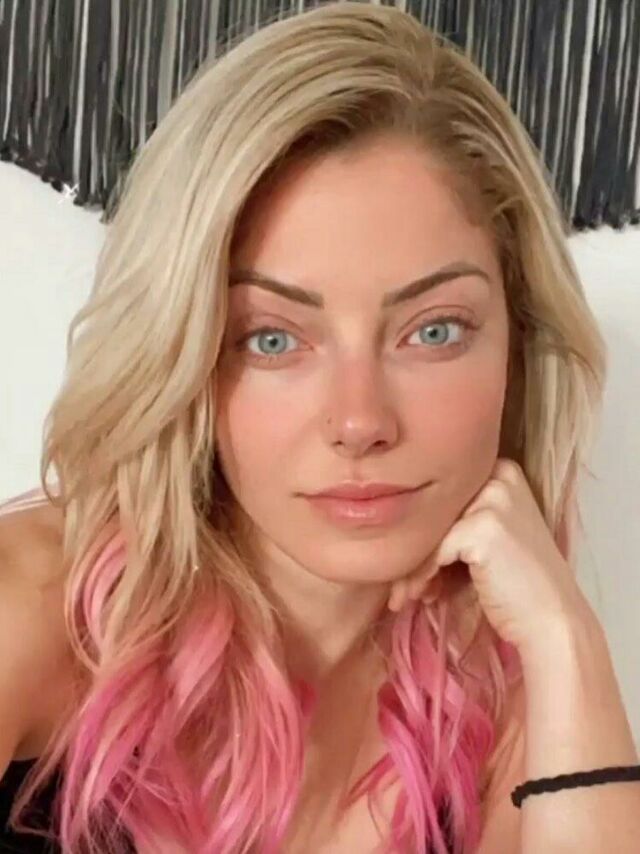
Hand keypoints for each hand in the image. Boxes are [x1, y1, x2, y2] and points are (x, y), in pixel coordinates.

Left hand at [387, 458, 590, 651]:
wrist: (554, 621)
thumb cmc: (518, 585)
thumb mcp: (489, 538)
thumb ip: (455, 522)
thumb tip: (400, 530)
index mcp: (502, 470)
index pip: (443, 495)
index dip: (423, 530)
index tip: (410, 563)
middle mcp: (499, 475)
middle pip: (433, 509)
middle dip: (413, 549)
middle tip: (402, 585)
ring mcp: (493, 499)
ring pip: (428, 530)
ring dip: (411, 566)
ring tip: (408, 594)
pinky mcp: (483, 527)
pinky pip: (433, 551)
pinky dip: (422, 576)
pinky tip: (423, 595)